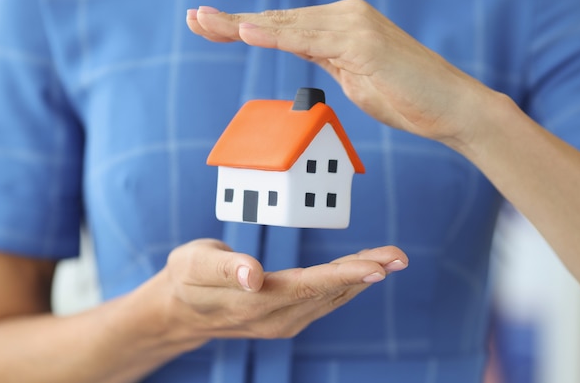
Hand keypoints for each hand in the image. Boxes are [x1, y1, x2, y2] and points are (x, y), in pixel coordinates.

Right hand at [156, 239, 406, 346]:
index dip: (343, 276)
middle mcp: (275, 318)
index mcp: (253, 302)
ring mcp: (282, 322)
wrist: (179, 312)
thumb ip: (223, 268)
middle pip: (327, 292)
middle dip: (365, 273)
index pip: (307, 286)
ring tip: (392, 259)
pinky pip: (323, 301)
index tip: (377, 267)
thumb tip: (254, 275)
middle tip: (400, 256)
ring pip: (330, 298)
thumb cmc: (185, 279)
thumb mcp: (192, 264)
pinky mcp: (286, 318)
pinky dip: (346, 284)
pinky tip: (363, 272)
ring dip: (362, 278)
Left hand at [187, 0, 499, 147]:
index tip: (212, 26)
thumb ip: (328, 59)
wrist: (451, 107)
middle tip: (194, 18)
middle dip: (233, 22)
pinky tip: (245, 31)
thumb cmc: (406, 97)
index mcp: (341, 25)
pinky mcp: (362, 42)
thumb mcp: (355, 76)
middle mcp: (345, 17)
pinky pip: (309, 39)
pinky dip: (275, 36)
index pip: (284, 26)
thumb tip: (304, 51)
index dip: (246, 26)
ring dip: (243, 25)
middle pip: (279, 20)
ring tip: (205, 23)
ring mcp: (354, 26)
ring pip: (288, 25)